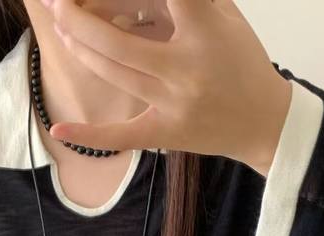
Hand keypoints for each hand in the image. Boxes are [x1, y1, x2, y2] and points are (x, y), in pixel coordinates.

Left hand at [43, 0, 292, 171]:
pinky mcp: (166, 134)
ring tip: (63, 31)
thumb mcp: (224, 16)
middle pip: (117, 43)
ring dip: (82, 50)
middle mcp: (186, 68)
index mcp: (205, 30)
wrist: (266, 122)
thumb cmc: (241, 63)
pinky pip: (123, 135)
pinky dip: (90, 134)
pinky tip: (59, 131)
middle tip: (58, 5)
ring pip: (115, 74)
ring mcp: (173, 104)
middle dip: (79, 20)